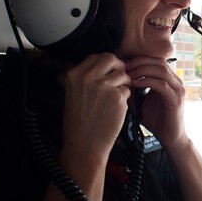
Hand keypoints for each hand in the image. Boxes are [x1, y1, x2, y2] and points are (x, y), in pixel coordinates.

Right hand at [61, 53, 131, 176]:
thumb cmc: (80, 121)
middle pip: (111, 58)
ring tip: (116, 98)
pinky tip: (116, 108)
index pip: (96, 56)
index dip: (106, 64)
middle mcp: (88, 77)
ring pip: (123, 74)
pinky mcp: (116, 97)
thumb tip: (102, 64)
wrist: (84, 144)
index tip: (109, 73)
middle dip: (118, 68)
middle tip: (119, 80)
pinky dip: (125, 98)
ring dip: (124, 84)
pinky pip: (128, 89)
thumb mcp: (73, 93)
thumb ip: (85, 77)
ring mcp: (103, 86)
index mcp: (74, 74)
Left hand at [124, 56, 186, 149]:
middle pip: (158, 60)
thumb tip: (119, 77)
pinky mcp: (176, 98)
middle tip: (124, 68)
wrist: (169, 137)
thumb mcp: (140, 100)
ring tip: (129, 75)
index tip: (123, 65)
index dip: (138, 59)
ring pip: (161, 69)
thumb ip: (133, 88)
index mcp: (168, 79)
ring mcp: (177, 89)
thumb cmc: (156, 120)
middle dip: (139, 62)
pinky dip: (147, 81)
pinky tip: (136, 84)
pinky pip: (162, 84)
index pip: (154, 60)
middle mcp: (175, 81)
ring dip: (142, 70)